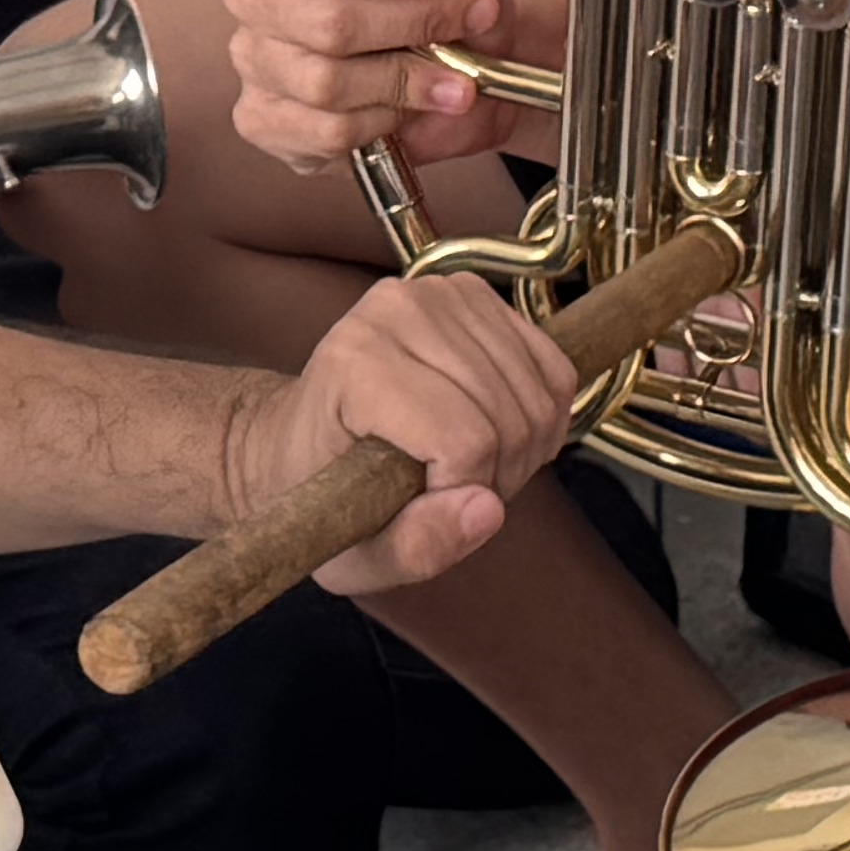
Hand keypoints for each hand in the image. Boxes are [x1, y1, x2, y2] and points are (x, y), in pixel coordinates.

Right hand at [217, 0, 560, 170]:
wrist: (455, 58)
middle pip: (326, 22)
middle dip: (417, 23)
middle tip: (470, 17)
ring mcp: (254, 58)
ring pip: (327, 83)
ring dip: (409, 79)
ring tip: (456, 71)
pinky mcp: (265, 118)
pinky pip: (320, 133)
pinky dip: (379, 123)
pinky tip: (408, 107)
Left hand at [233, 268, 576, 591]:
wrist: (296, 438)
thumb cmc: (318, 496)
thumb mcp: (353, 556)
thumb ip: (415, 547)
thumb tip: (488, 510)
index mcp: (353, 364)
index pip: (465, 441)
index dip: (466, 495)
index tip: (427, 510)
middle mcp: (396, 310)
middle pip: (508, 418)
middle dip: (499, 478)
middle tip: (452, 496)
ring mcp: (440, 294)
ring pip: (537, 398)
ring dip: (523, 452)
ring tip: (469, 468)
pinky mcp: (475, 295)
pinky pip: (552, 371)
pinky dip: (541, 418)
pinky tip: (497, 436)